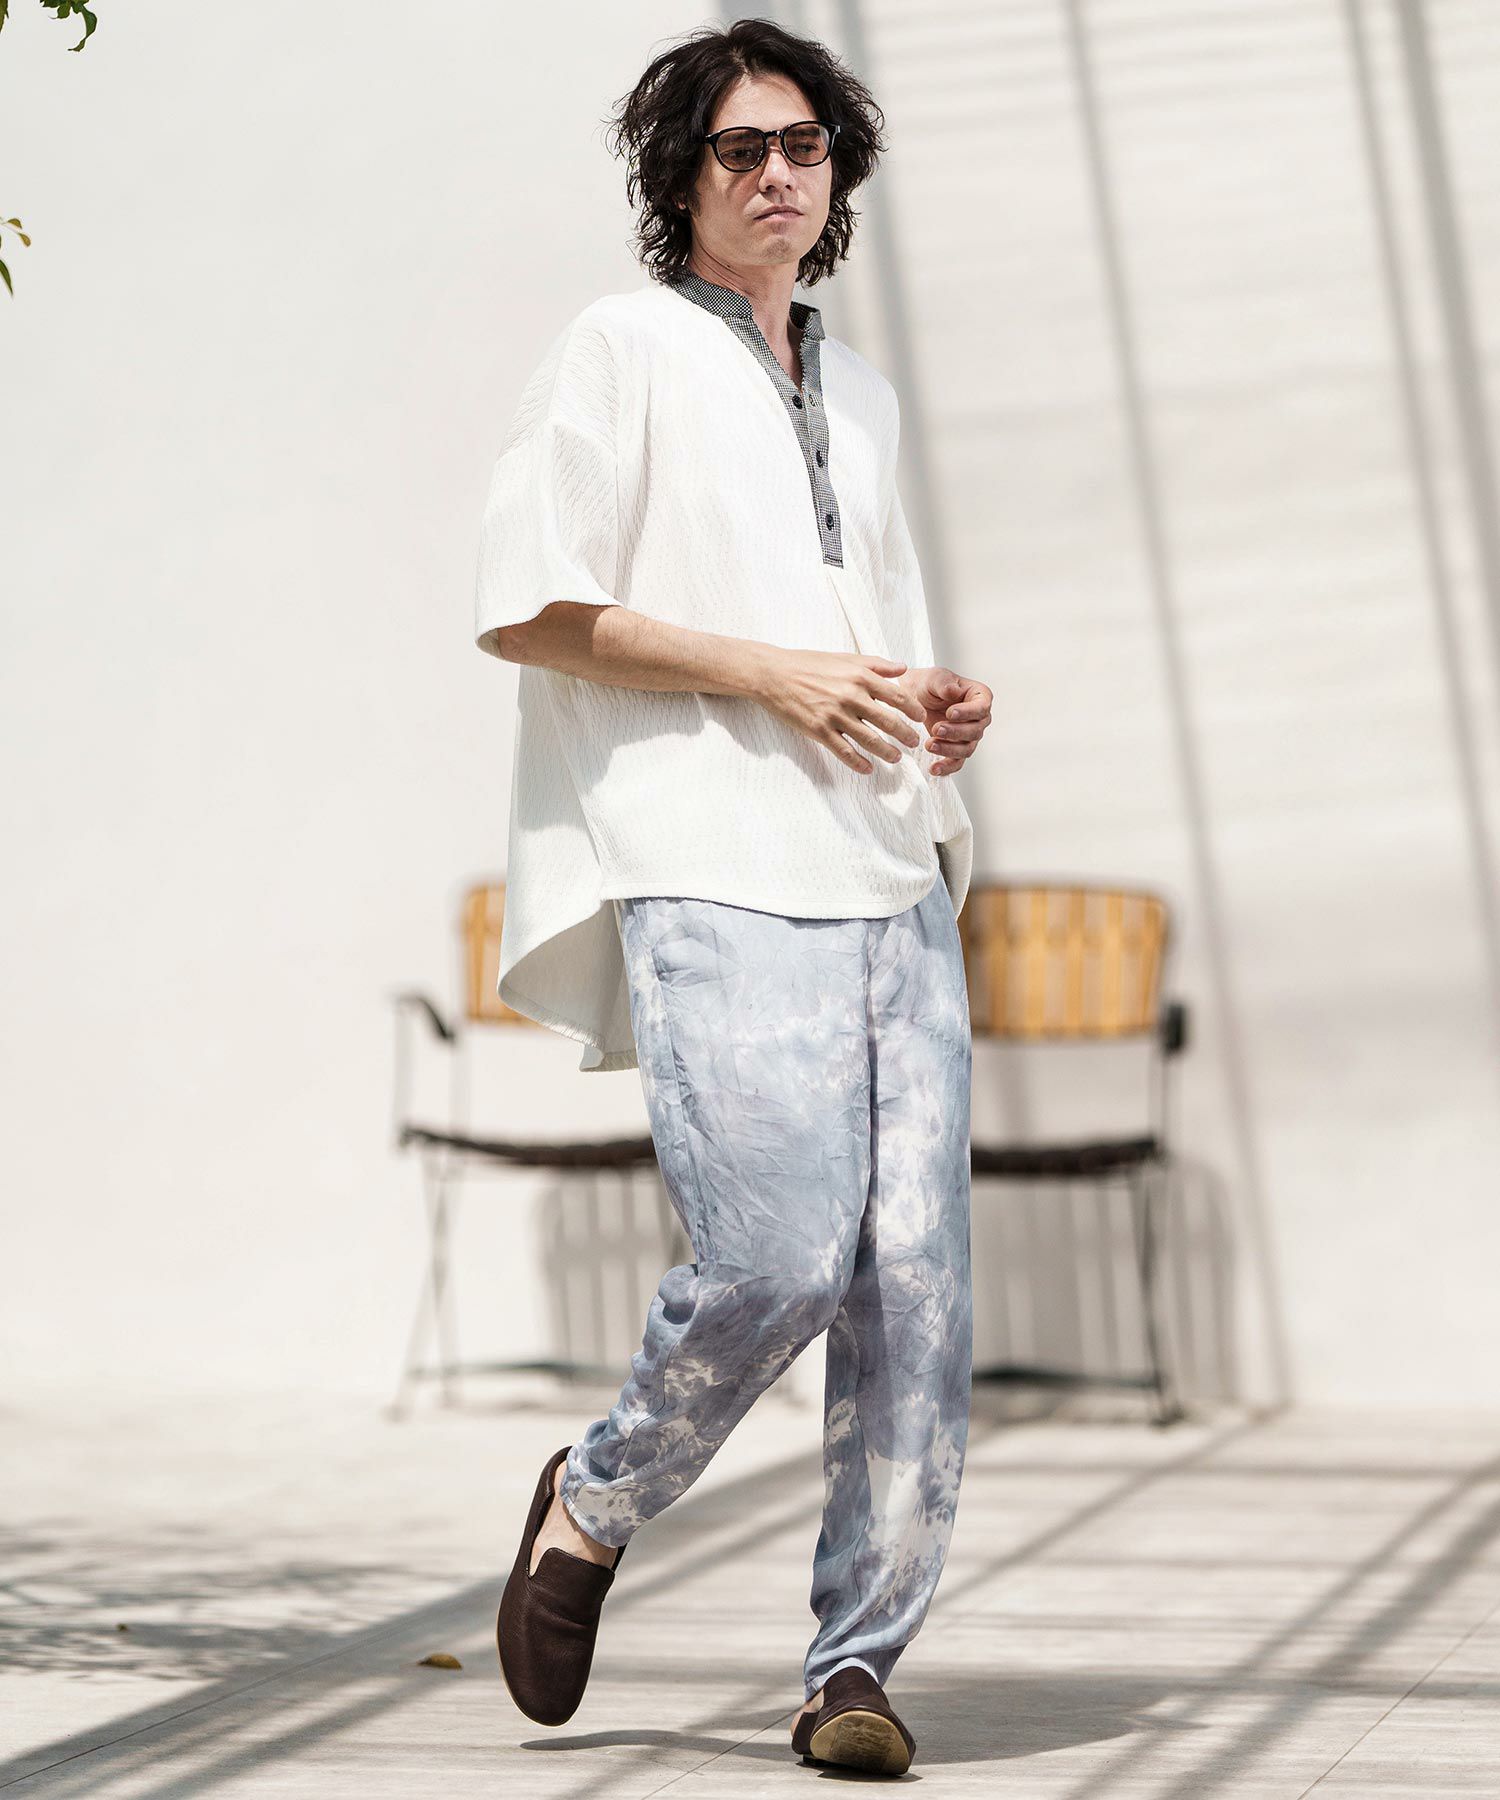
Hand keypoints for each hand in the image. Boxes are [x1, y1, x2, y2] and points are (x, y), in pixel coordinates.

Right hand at [751, 647, 925, 774]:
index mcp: (859, 676)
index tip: (920, 718)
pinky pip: (843, 751)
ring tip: (896, 759)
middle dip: (905, 735)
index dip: (912, 709)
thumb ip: (876, 664)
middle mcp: (850, 696)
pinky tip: (867, 769)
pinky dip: (857, 762)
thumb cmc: (809, 664)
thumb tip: (903, 668)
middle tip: (914, 743)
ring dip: (886, 752)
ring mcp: (834, 715)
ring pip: (869, 739)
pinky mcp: (819, 730)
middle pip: (888, 721)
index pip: (896, 696)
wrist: (774, 674)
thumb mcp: (845, 658)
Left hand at [902, 667, 992, 775]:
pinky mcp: (956, 749)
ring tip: (930, 745)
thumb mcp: (935, 678)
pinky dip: (946, 767)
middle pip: (975, 731)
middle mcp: (978, 718)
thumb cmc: (930, 684)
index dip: (968, 713)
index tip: (950, 713)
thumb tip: (954, 691)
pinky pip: (956, 762)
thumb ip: (945, 683)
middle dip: (955, 732)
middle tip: (936, 728)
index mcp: (979, 697)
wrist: (915, 696)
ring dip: (949, 750)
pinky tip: (934, 768)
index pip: (982, 708)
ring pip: (966, 749)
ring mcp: (968, 735)